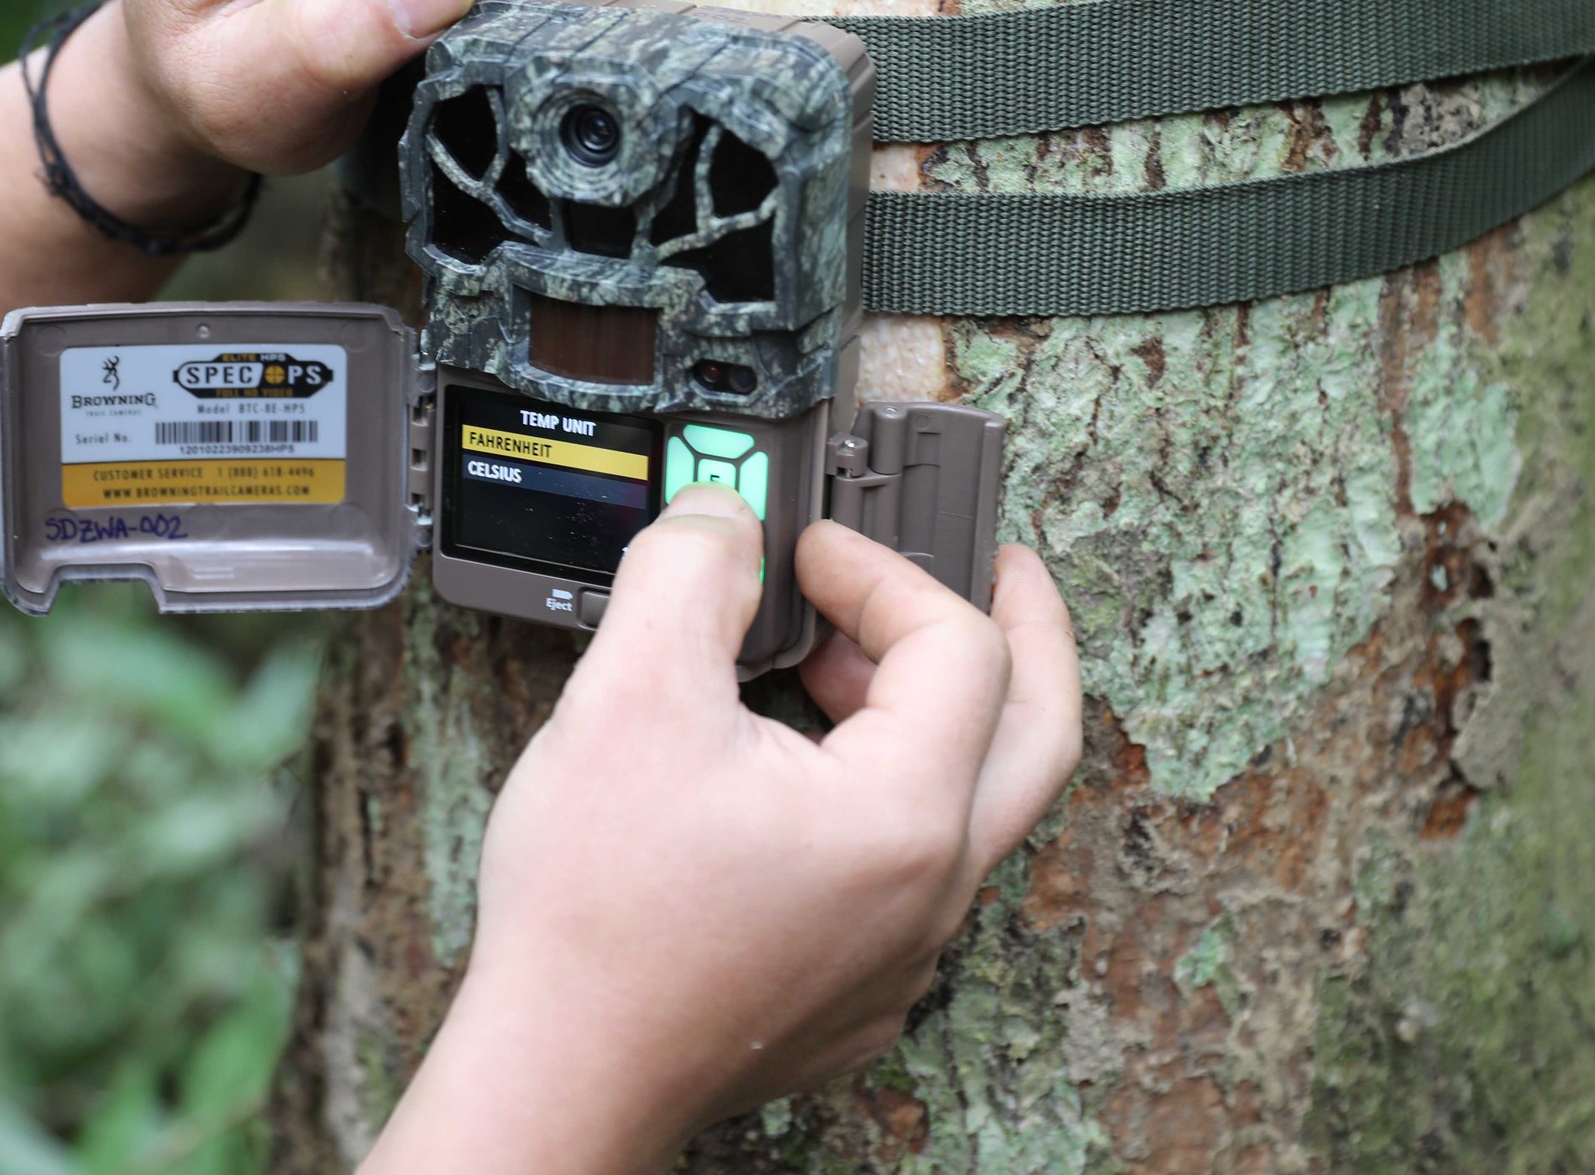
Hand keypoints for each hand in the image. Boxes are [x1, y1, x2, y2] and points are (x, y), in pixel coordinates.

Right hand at [364, 489, 1083, 1172]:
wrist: (556, 1073)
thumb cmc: (595, 917)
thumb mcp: (625, 693)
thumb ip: (687, 572)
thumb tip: (722, 521)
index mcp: (903, 813)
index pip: (960, 644)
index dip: (886, 569)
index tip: (811, 552)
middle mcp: (930, 891)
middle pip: (1038, 732)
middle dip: (1024, 629)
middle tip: (997, 565)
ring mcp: (901, 955)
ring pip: (972, 808)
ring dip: (929, 712)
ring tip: (838, 663)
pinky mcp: (858, 994)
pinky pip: (914, 874)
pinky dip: (885, 793)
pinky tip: (795, 773)